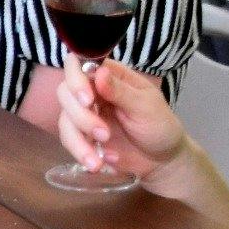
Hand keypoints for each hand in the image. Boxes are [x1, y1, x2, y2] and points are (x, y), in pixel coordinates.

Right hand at [57, 57, 190, 186]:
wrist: (163, 161)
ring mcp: (86, 115)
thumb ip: (121, 91)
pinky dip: (80, 152)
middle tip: (104, 133)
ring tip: (99, 158)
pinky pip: (68, 141)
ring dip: (78, 139)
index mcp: (109, 77)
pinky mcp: (83, 137)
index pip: (79, 64)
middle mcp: (93, 92)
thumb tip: (99, 72)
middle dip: (80, 115)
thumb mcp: (146, 106)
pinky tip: (98, 163)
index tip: (87, 99)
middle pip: (65, 92)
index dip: (75, 78)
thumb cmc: (160, 125)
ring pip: (64, 119)